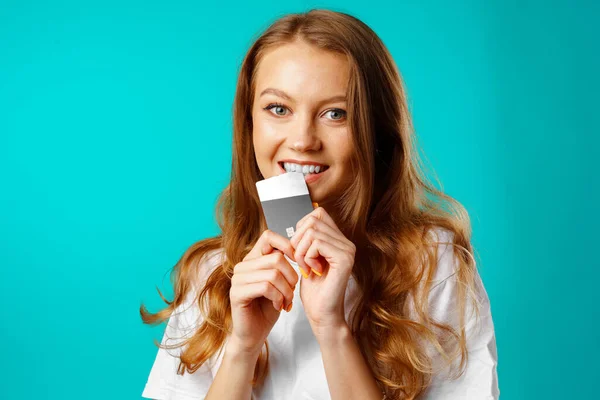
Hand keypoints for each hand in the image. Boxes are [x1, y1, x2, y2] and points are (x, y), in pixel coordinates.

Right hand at [229, 230, 298, 355]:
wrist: (255, 334)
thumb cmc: (269, 307)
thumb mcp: (280, 282)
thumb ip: (283, 264)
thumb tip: (299, 248)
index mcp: (253, 259)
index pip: (269, 236)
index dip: (288, 246)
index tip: (299, 264)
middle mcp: (243, 265)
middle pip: (276, 258)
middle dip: (292, 277)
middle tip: (293, 292)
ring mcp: (237, 279)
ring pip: (273, 274)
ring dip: (287, 291)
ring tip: (287, 302)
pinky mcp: (237, 293)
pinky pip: (265, 287)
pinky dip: (278, 298)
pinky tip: (279, 306)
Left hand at [290, 206, 355, 337]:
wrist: (322, 315)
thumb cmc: (313, 290)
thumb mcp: (306, 258)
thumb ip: (307, 239)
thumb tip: (300, 221)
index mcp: (339, 240)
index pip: (317, 213)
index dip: (301, 228)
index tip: (299, 249)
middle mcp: (346, 243)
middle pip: (312, 220)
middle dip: (298, 240)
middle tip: (300, 261)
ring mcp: (348, 250)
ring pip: (312, 231)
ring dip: (301, 251)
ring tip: (305, 268)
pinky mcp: (344, 259)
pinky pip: (317, 243)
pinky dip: (307, 257)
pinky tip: (312, 271)